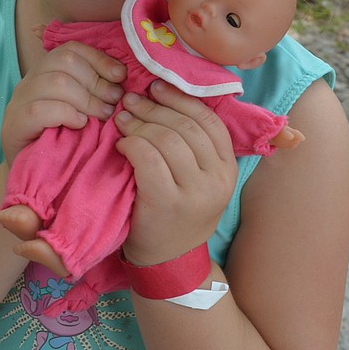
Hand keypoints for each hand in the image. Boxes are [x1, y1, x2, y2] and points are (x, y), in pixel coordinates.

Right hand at [1, 41, 125, 165]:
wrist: (33, 179)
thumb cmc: (63, 144)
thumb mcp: (82, 112)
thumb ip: (95, 93)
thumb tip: (123, 80)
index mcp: (45, 73)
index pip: (70, 50)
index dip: (99, 59)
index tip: (121, 76)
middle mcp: (29, 82)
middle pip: (64, 62)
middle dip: (96, 81)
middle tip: (114, 103)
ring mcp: (18, 103)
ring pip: (54, 82)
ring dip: (86, 98)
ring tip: (102, 116)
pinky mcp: (13, 125)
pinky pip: (39, 109)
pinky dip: (65, 114)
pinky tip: (80, 124)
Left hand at [115, 81, 236, 266]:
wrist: (167, 262)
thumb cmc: (176, 213)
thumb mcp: (198, 181)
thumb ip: (193, 147)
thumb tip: (167, 97)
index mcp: (228, 168)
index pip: (209, 120)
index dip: (181, 98)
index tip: (156, 87)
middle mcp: (217, 179)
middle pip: (186, 125)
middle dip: (154, 107)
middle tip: (130, 100)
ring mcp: (194, 192)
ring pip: (167, 138)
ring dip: (139, 123)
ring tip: (122, 119)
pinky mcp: (167, 203)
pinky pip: (148, 158)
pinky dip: (132, 144)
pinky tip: (121, 145)